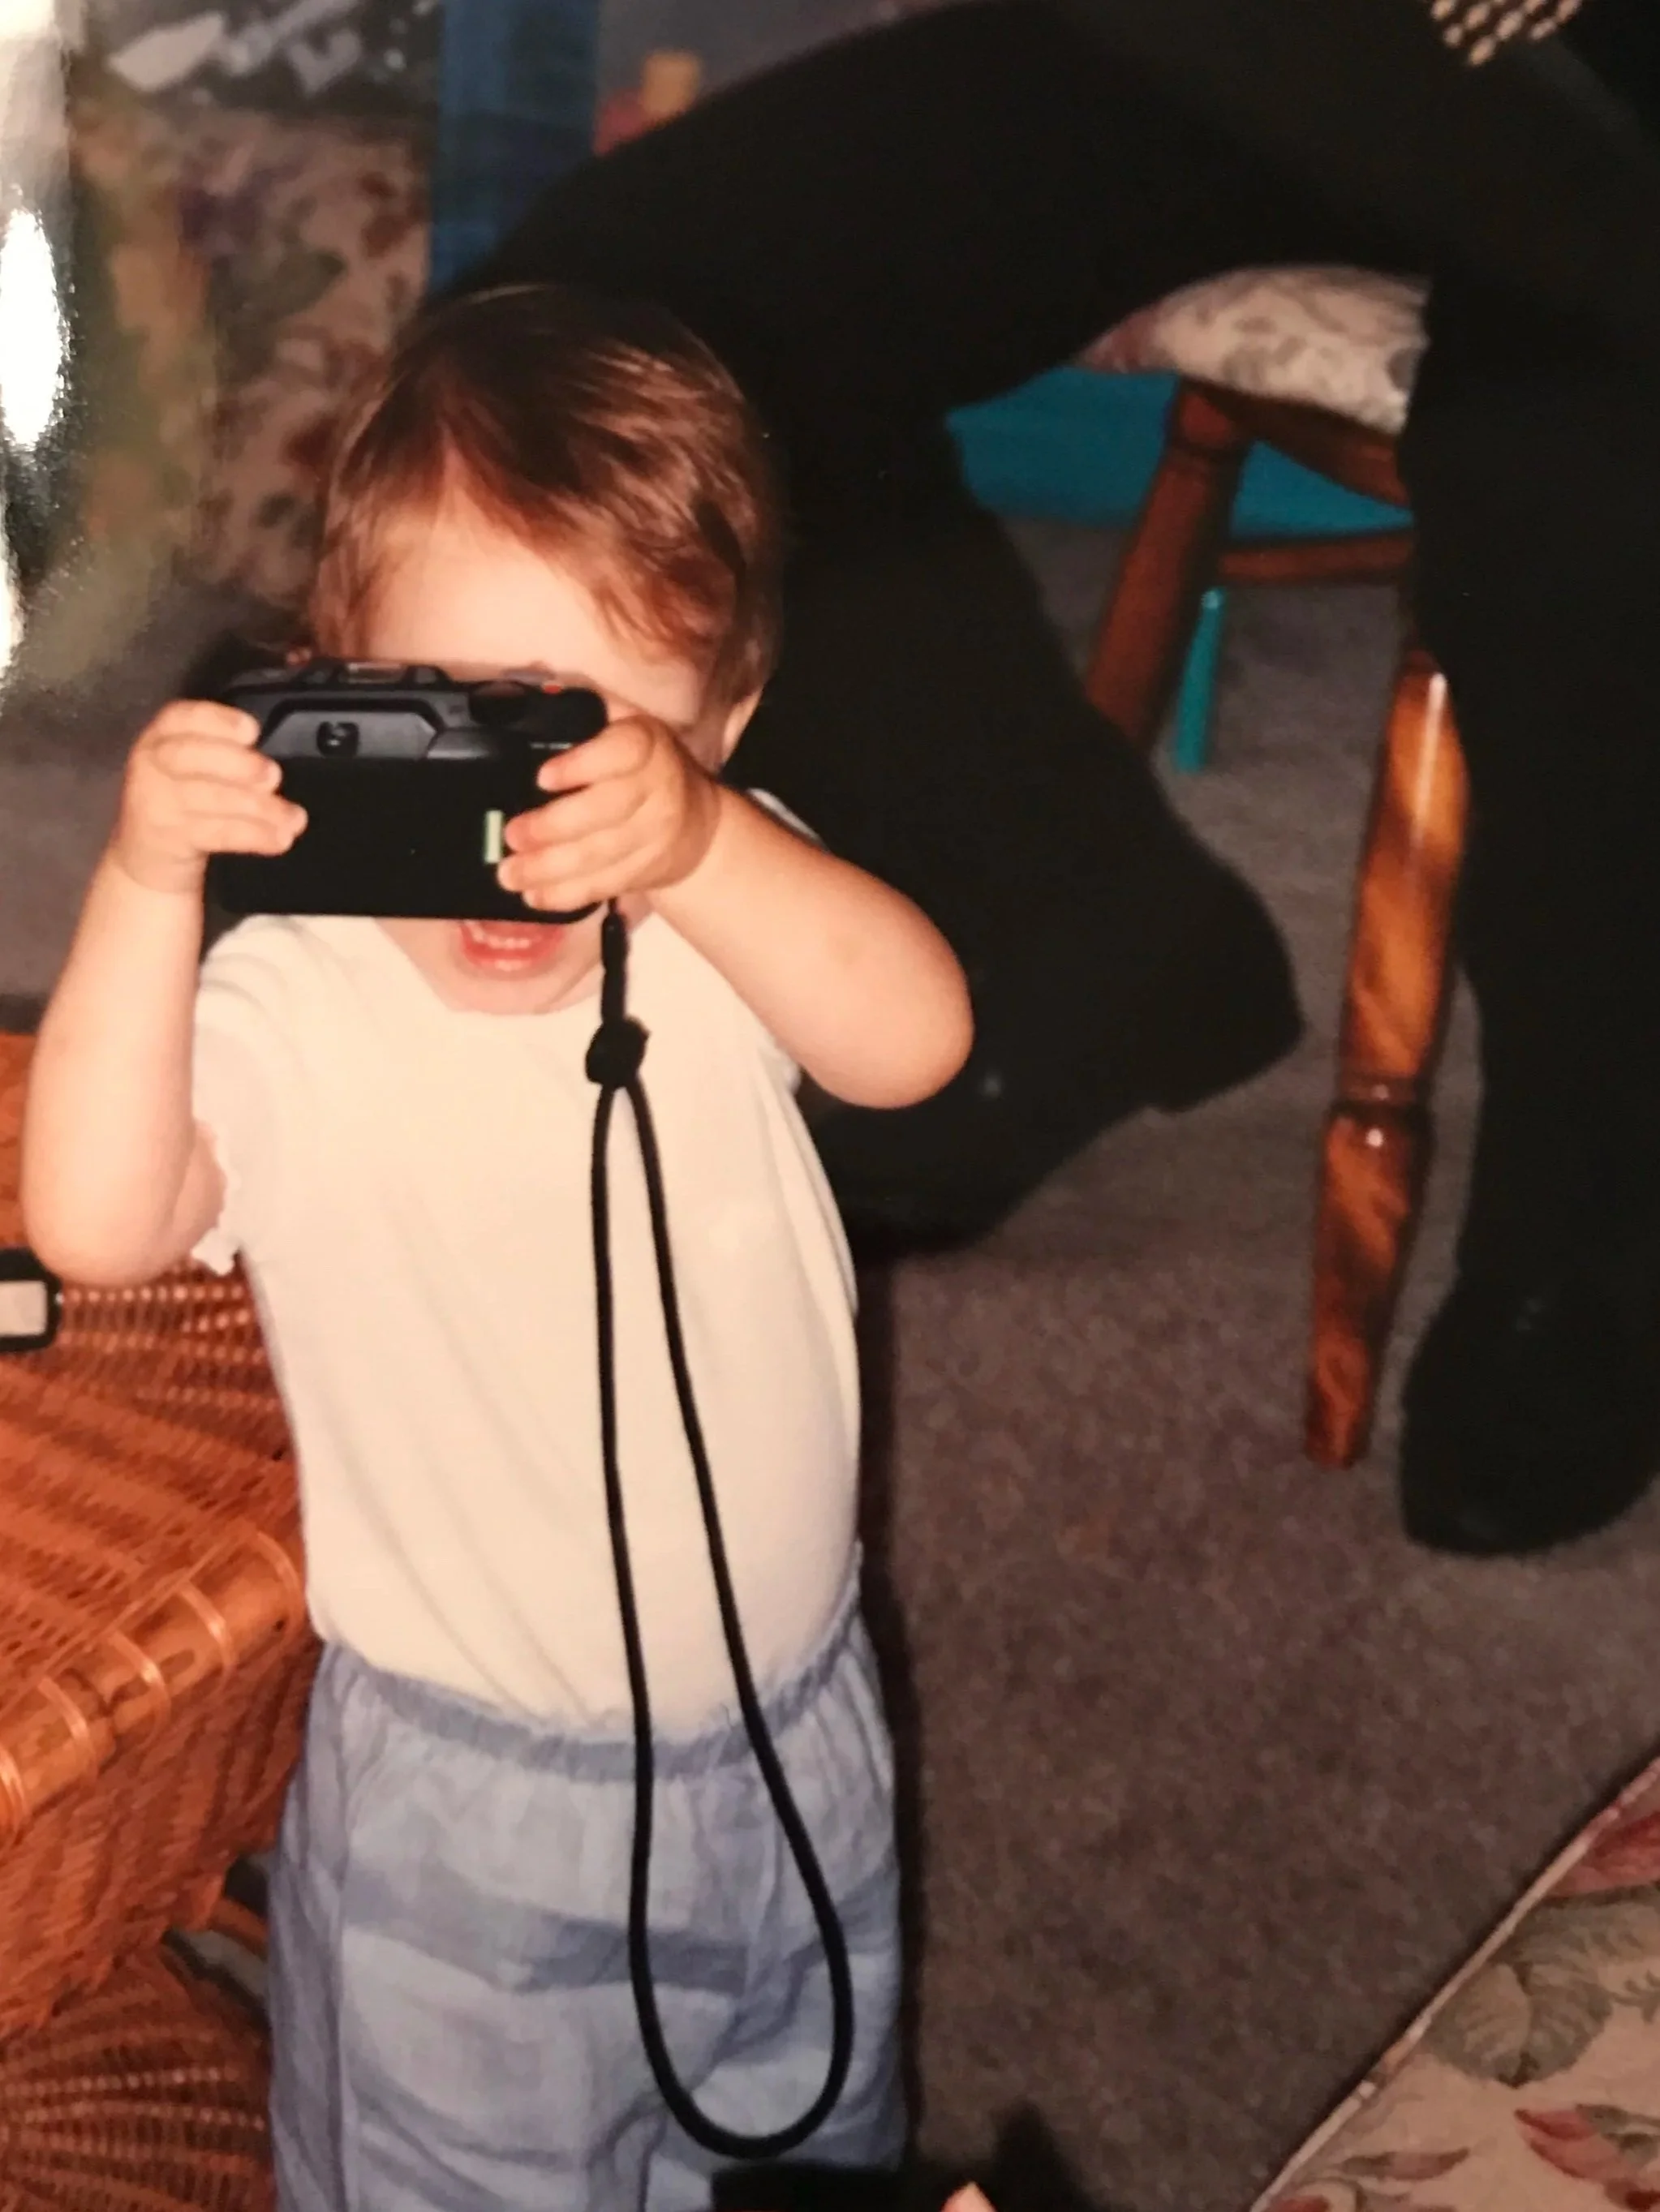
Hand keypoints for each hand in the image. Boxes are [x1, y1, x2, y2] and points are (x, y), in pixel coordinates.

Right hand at [110, 699, 306, 897]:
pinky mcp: (169, 839)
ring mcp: (156, 802)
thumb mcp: (193, 770)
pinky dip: (254, 835)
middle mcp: (151, 764)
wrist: (146, 860)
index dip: (218, 721)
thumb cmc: (183, 805)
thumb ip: (225, 756)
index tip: (252, 731)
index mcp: (161, 737)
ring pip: (210, 797)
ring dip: (260, 808)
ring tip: (294, 818)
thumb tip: (271, 768)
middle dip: (238, 763)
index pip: (181, 717)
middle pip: (190, 755)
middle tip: (274, 776)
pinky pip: (217, 833)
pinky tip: (280, 839)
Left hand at [498, 713, 720, 911]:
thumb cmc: (639, 765)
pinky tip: (534, 896)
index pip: (622, 751)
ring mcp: (656, 834)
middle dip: (553, 827)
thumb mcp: (619, 727)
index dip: (582, 764)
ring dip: (550, 868)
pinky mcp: (648, 870)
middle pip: (607, 810)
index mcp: (646, 743)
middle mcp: (658, 787)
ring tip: (509, 873)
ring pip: (601, 854)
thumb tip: (515, 709)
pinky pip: (605, 884)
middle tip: (512, 835)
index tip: (542, 777)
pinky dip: (567, 894)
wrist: (695, 819)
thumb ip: (579, 719)